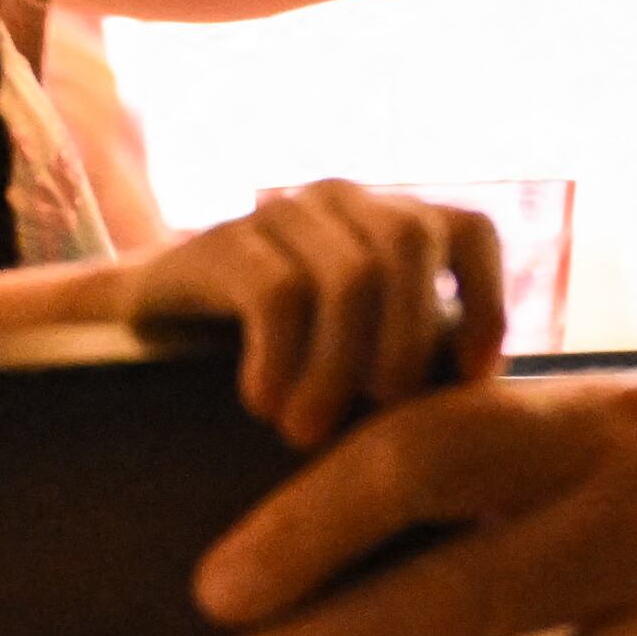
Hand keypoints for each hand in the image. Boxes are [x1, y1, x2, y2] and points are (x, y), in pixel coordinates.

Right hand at [117, 180, 506, 450]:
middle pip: (409, 246)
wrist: (150, 328)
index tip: (474, 377)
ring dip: (336, 369)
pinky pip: (275, 296)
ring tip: (307, 434)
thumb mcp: (357, 348)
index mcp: (391, 219)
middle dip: (405, 343)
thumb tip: (483, 414)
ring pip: (347, 277)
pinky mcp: (222, 242)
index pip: (470, 229)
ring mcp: (282, 214)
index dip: (486, 298)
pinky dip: (280, 361)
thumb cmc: (276, 354)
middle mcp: (343, 201)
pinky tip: (262, 404)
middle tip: (377, 418)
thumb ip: (415, 356)